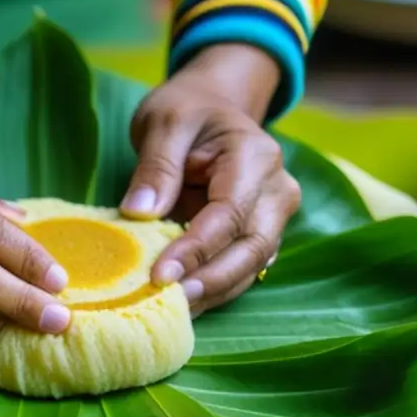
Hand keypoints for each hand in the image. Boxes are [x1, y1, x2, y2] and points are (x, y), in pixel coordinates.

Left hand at [120, 46, 301, 315]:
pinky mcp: (259, 234)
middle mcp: (276, 190)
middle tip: (167, 304)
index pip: (228, 213)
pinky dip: (213, 289)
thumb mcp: (164, 122)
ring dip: (211, 293)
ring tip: (170, 311)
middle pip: (250, 248)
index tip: (159, 275)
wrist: (213, 105)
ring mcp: (273, 216)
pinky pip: (240, 269)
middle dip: (209, 282)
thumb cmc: (187, 110)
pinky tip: (181, 303)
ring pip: (250, 266)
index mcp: (256, 156)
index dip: (195, 249)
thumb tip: (139, 213)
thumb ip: (156, 167)